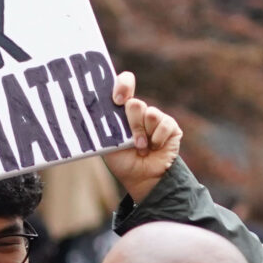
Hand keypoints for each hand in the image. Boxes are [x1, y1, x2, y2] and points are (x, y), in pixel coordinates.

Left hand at [101, 71, 182, 202]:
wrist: (141, 178)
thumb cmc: (123, 161)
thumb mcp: (107, 142)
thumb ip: (105, 124)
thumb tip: (92, 109)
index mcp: (123, 110)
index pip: (125, 83)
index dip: (122, 85)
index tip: (117, 100)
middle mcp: (140, 111)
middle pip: (136, 103)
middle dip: (132, 125)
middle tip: (132, 142)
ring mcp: (156, 117)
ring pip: (150, 113)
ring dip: (144, 135)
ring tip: (142, 148)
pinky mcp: (170, 126)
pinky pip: (164, 124)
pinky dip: (157, 140)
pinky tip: (155, 148)